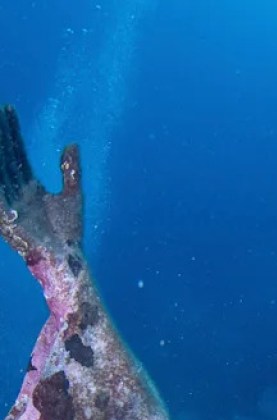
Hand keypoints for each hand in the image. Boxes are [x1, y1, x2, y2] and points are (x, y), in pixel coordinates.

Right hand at [0, 105, 82, 257]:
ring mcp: (8, 201)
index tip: (8, 109)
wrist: (66, 257)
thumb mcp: (73, 195)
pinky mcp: (3, 215)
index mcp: (29, 186)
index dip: (12, 131)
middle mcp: (15, 190)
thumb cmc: (70, 232)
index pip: (16, 152)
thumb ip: (71, 170)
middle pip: (3, 155)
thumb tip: (72, 144)